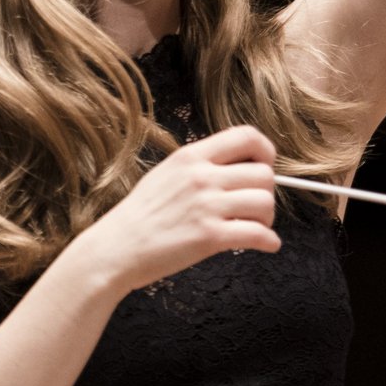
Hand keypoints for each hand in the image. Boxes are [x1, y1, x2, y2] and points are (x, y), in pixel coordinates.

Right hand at [73, 125, 280, 292]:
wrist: (115, 249)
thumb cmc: (140, 216)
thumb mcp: (166, 173)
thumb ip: (201, 166)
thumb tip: (238, 168)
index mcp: (191, 156)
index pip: (246, 136)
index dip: (265, 151)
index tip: (264, 166)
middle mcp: (201, 176)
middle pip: (264, 173)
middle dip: (267, 192)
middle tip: (256, 207)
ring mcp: (206, 206)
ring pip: (265, 203)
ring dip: (268, 218)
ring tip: (256, 226)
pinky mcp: (209, 237)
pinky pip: (258, 234)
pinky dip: (269, 241)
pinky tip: (265, 244)